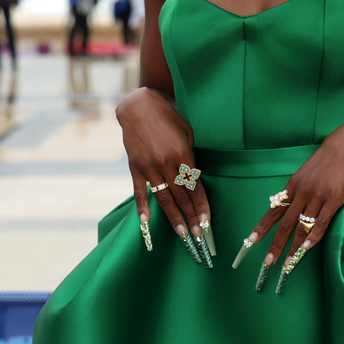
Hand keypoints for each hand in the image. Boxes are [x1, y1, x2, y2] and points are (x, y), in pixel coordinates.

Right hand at [117, 87, 212, 265]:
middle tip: (199, 236)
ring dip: (174, 218)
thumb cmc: (169, 118)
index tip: (208, 222)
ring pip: (164, 198)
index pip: (195, 187)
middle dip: (192, 217)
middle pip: (182, 197)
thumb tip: (195, 177)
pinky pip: (140, 190)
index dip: (202, 206)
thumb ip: (190, 156)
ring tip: (182, 235)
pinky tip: (147, 222)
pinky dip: (143, 207)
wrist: (139, 107)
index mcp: (183, 154)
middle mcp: (166, 163)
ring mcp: (149, 166)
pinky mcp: (135, 167)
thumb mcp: (188, 133)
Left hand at [239, 120, 343, 290]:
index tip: (250, 242)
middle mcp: (302, 192)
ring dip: (293, 248)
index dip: (261, 228)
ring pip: (302, 227)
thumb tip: (291, 208)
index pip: (273, 211)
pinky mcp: (334, 199)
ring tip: (287, 263)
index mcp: (293, 185)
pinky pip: (321, 223)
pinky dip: (313, 238)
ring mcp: (318, 196)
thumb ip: (299, 190)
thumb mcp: (308, 172)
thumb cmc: (330, 158)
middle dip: (275, 245)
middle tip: (267, 262)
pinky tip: (306, 249)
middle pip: (284, 224)